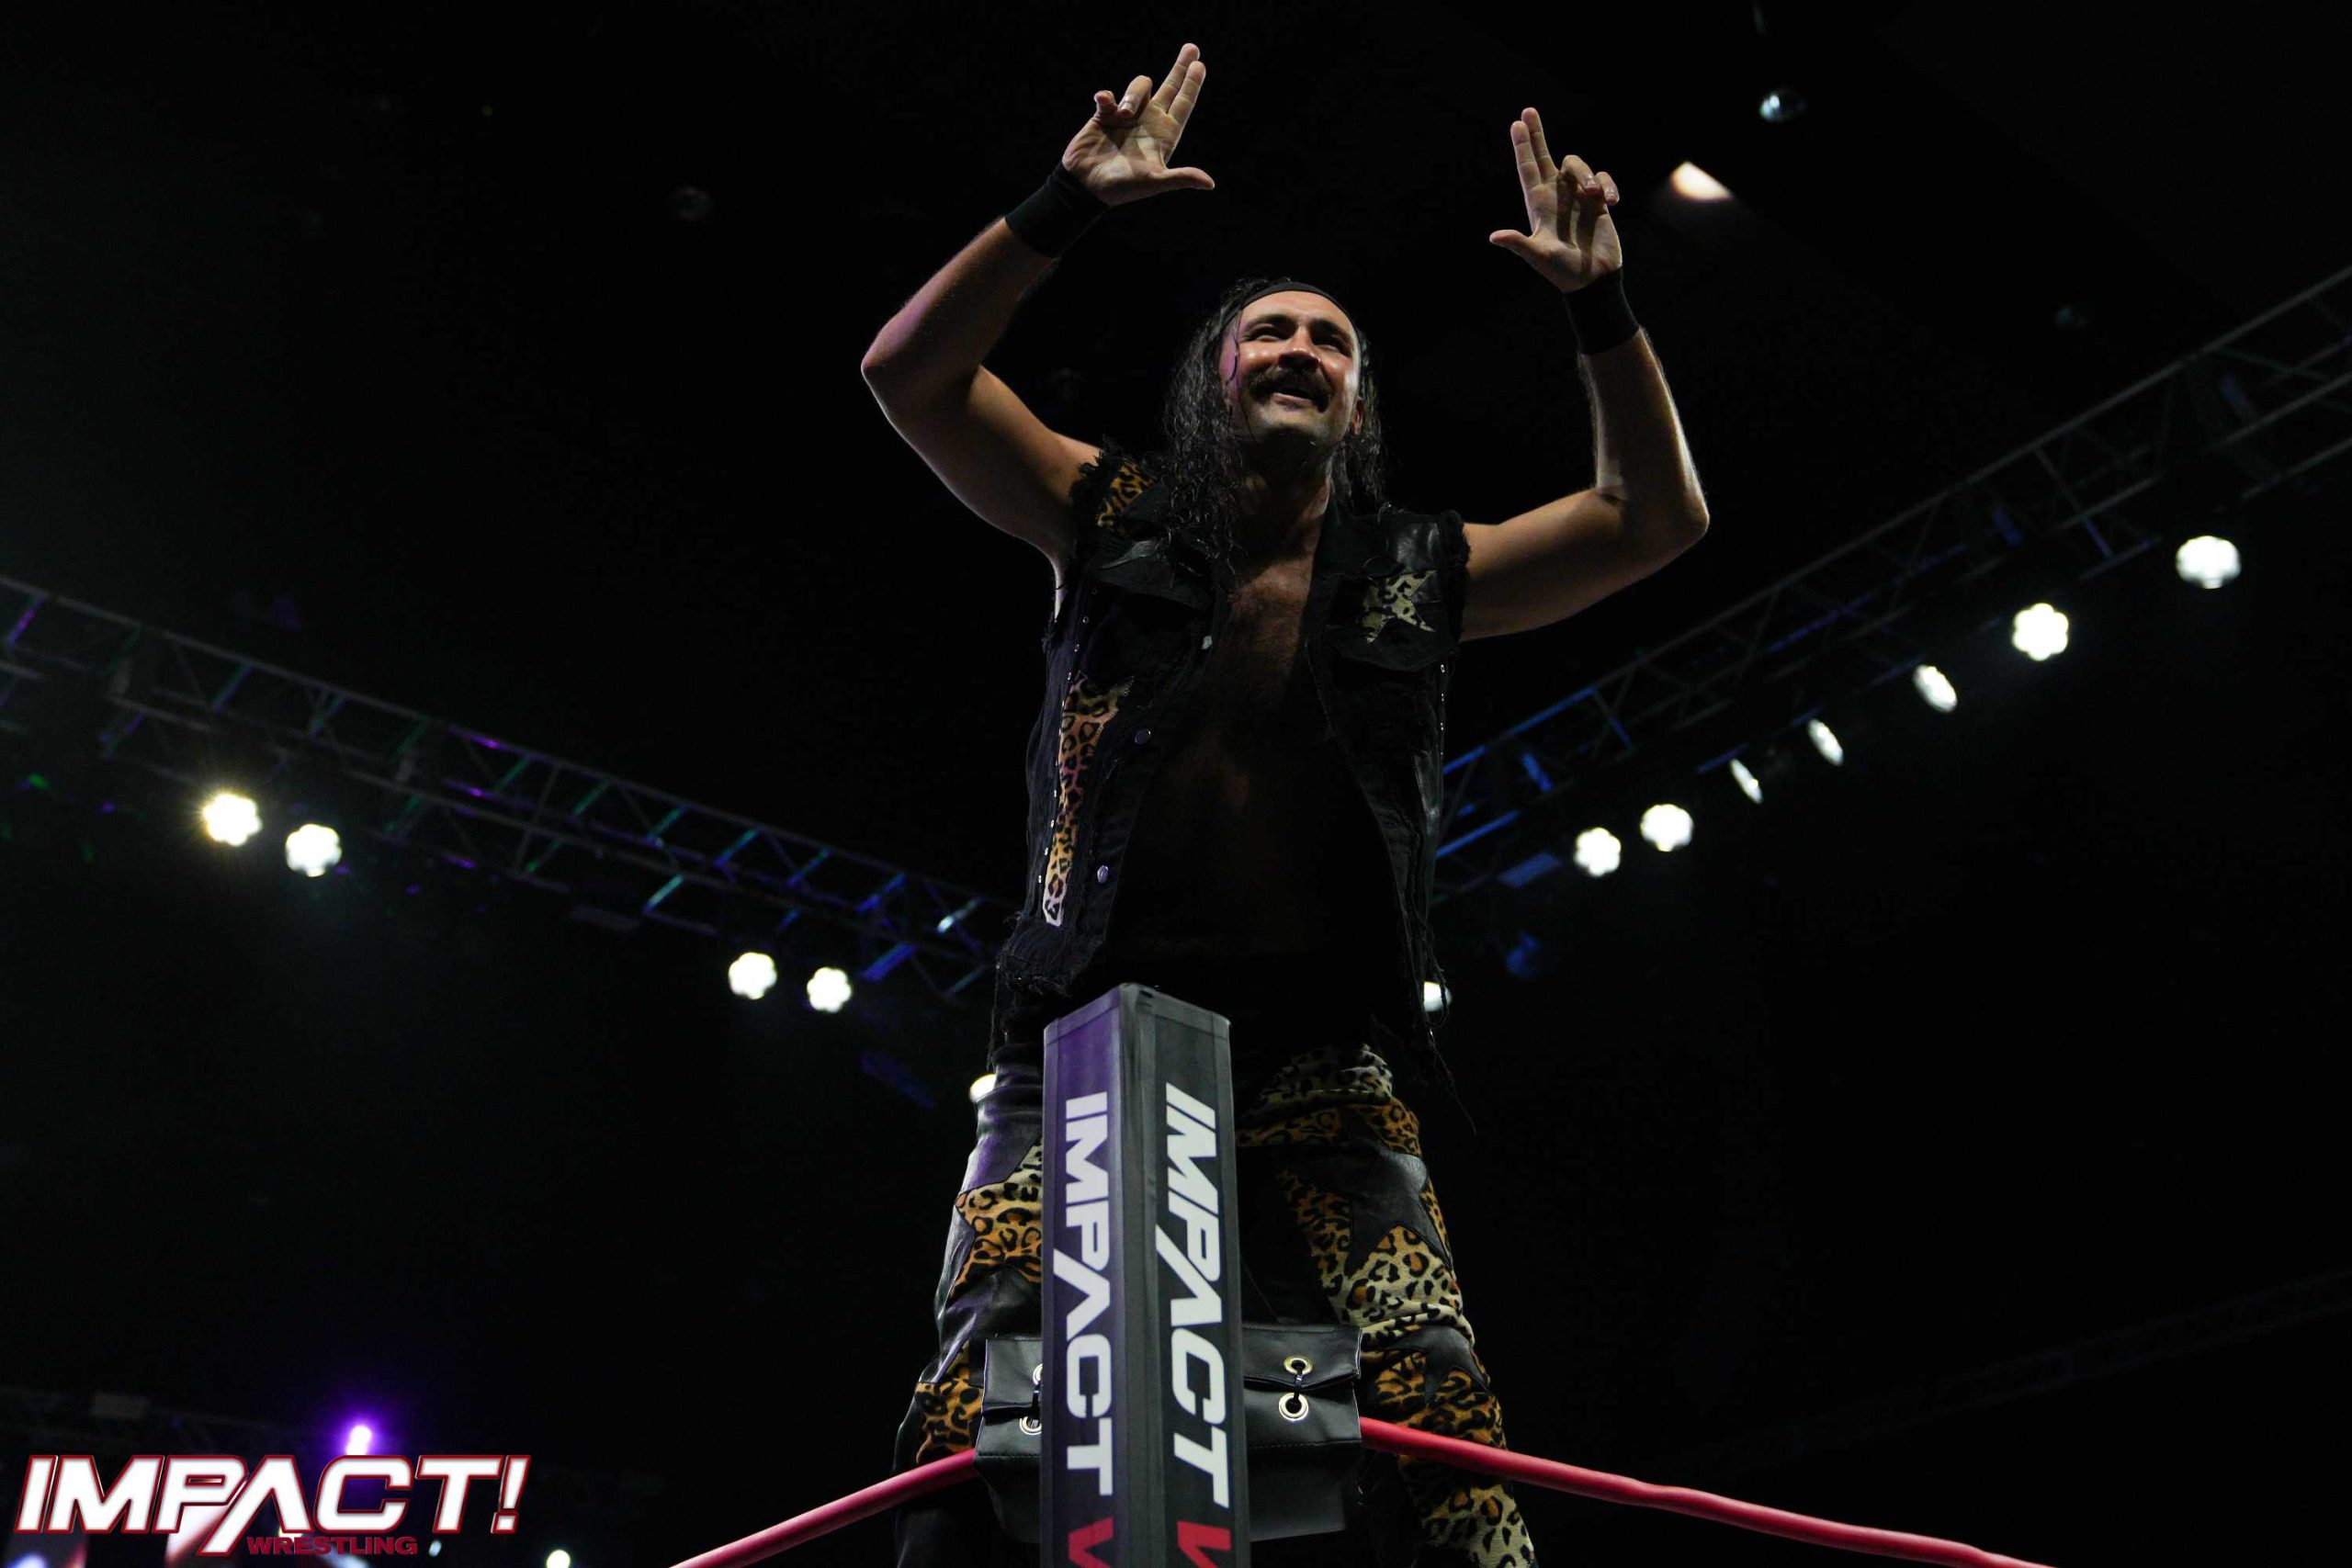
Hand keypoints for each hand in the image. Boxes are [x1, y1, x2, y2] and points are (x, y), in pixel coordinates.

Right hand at [1061, 42, 1214, 207]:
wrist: (1086, 187)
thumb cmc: (1122, 187)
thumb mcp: (1154, 182)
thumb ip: (1181, 178)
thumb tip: (1209, 184)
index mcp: (1164, 134)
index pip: (1183, 103)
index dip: (1192, 84)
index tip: (1200, 64)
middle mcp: (1148, 122)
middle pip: (1169, 87)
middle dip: (1180, 67)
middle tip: (1192, 47)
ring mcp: (1126, 117)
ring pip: (1139, 86)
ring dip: (1133, 93)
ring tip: (1123, 113)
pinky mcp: (1104, 115)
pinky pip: (1108, 95)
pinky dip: (1107, 96)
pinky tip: (1105, 105)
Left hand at [1488, 108, 1620, 292]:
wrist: (1593, 280)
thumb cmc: (1563, 271)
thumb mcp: (1539, 256)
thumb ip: (1519, 244)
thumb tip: (1494, 237)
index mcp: (1538, 205)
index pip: (1527, 169)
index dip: (1522, 147)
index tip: (1516, 124)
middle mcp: (1556, 196)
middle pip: (1544, 157)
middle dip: (1537, 134)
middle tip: (1528, 111)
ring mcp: (1577, 197)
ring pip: (1578, 165)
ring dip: (1588, 173)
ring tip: (1598, 195)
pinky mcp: (1598, 202)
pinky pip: (1603, 178)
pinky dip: (1607, 183)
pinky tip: (1611, 200)